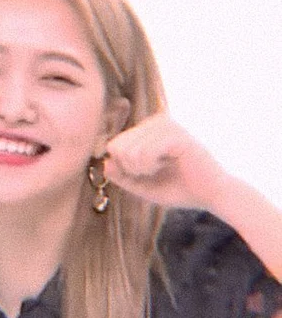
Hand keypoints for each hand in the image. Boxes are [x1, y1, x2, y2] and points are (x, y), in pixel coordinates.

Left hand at [104, 113, 226, 209]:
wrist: (211, 195)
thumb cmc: (177, 188)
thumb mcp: (142, 186)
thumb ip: (122, 176)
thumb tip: (105, 163)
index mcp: (146, 129)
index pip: (113, 145)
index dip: (124, 167)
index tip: (144, 172)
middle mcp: (155, 121)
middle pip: (118, 147)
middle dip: (132, 168)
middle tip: (154, 171)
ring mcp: (166, 125)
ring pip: (130, 151)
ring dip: (143, 169)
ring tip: (162, 167)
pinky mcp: (175, 133)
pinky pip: (145, 152)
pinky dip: (152, 166)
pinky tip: (169, 165)